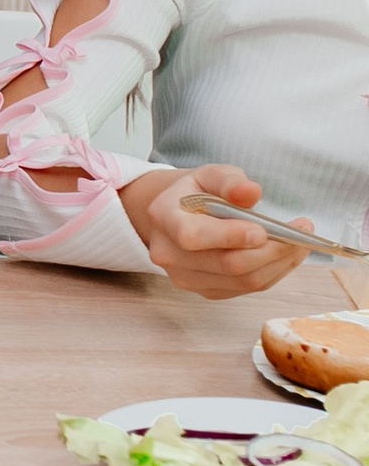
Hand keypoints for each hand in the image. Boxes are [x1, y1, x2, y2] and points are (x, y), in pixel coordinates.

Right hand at [121, 162, 313, 298]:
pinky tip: (286, 255)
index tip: (263, 230)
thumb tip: (251, 192)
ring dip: (279, 264)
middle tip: (301, 233)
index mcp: (164, 218)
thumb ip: (229, 181)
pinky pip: (247, 288)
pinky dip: (273, 272)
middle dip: (271, 251)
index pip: (193, 237)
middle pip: (227, 264)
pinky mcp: (206, 291)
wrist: (177, 216)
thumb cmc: (196, 192)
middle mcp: (169, 254)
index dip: (230, 236)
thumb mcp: (209, 175)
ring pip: (243, 280)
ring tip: (301, 243)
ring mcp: (186, 277)